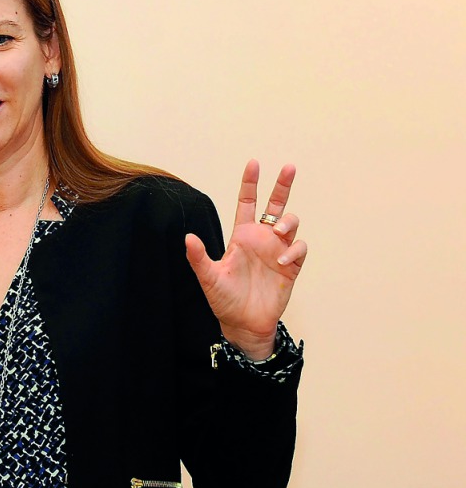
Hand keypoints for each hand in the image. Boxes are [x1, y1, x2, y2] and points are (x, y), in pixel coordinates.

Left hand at [184, 160, 307, 359]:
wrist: (244, 323)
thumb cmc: (224, 299)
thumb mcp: (208, 277)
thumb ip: (199, 257)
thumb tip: (187, 237)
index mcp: (241, 236)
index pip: (247, 203)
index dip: (250, 184)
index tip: (253, 164)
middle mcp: (261, 239)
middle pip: (275, 205)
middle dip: (282, 185)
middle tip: (289, 167)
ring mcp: (277, 251)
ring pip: (291, 222)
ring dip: (287, 221)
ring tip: (279, 232)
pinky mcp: (291, 266)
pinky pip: (299, 248)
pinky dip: (293, 250)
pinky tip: (281, 263)